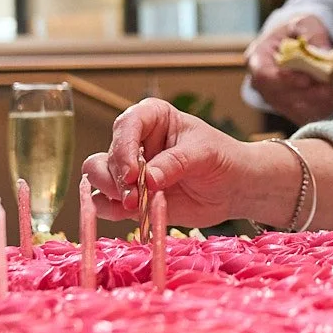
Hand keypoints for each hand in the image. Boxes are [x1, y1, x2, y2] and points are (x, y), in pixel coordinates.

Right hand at [83, 98, 298, 229]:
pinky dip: (111, 210)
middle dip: (115, 178)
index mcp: (152, 118)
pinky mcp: (130, 197)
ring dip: (111, 193)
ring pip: (98, 178)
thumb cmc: (222, 159)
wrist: (234, 188)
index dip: (124, 149)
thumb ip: (175, 163)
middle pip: (105, 156)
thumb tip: (147, 180)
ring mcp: (130, 171)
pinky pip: (106, 203)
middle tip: (134, 197)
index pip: (126, 126)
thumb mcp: (204, 154)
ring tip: (135, 205)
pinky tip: (128, 214)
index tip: (133, 174)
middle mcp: (135, 142)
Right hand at [245, 15, 332, 125]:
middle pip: (280, 96)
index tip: (306, 80)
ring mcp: (274, 98)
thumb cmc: (299, 31)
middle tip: (330, 88)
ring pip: (293, 109)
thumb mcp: (306, 22)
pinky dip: (321, 109)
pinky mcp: (289, 108)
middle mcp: (262, 83)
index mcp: (258, 58)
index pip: (263, 75)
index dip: (284, 80)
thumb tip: (323, 52)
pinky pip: (303, 115)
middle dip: (307, 94)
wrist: (300, 44)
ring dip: (317, 103)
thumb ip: (313, 34)